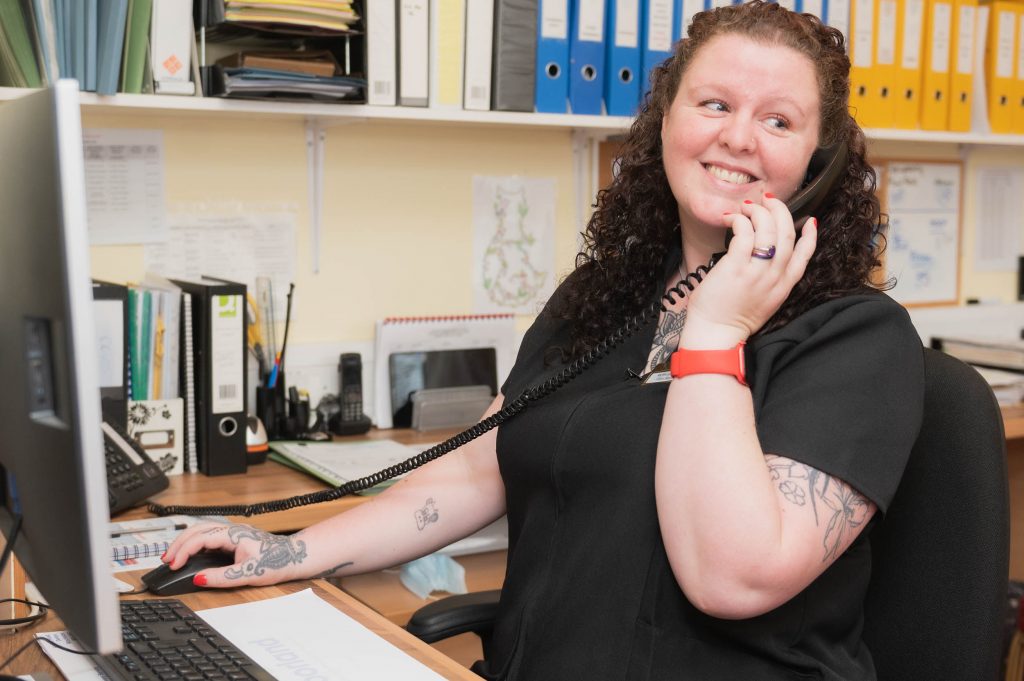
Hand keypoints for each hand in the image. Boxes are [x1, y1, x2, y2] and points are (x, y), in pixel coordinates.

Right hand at [162, 522, 308, 587]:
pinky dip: (195, 543)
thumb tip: (198, 578)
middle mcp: (232, 529)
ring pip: (202, 530)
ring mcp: (233, 532)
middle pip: (197, 529)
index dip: (183, 551)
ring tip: (173, 556)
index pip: (200, 538)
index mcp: (234, 534)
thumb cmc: (277, 562)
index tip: (173, 565)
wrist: (295, 557)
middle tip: (166, 560)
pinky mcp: (234, 538)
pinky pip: (209, 536)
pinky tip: (190, 554)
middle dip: (178, 543)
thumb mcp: (248, 573)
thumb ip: (222, 577)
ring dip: (185, 541)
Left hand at [682, 194, 816, 347]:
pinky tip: (732, 218)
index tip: (809, 220)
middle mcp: (774, 277)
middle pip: (787, 233)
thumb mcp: (764, 301)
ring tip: (747, 207)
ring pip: (768, 229)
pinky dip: (740, 220)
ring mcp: (757, 272)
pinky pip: (745, 233)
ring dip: (758, 211)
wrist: (716, 334)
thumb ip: (771, 280)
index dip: (810, 235)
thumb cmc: (731, 317)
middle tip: (767, 202)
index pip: (805, 254)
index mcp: (784, 285)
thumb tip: (767, 256)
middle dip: (780, 210)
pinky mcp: (736, 267)